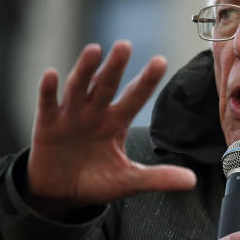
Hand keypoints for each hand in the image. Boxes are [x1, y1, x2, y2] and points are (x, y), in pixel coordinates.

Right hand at [26, 41, 195, 217]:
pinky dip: (48, 90)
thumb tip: (192, 181)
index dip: (146, 80)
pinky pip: (47, 104)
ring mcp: (70, 115)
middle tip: (125, 45)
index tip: (161, 60)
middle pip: (107, 85)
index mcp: (116, 122)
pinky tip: (51, 74)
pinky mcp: (46, 125)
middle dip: (115, 66)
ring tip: (94, 50)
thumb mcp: (128, 181)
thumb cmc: (96, 180)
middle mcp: (95, 112)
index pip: (135, 97)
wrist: (60, 193)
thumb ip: (158, 178)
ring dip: (85, 69)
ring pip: (79, 87)